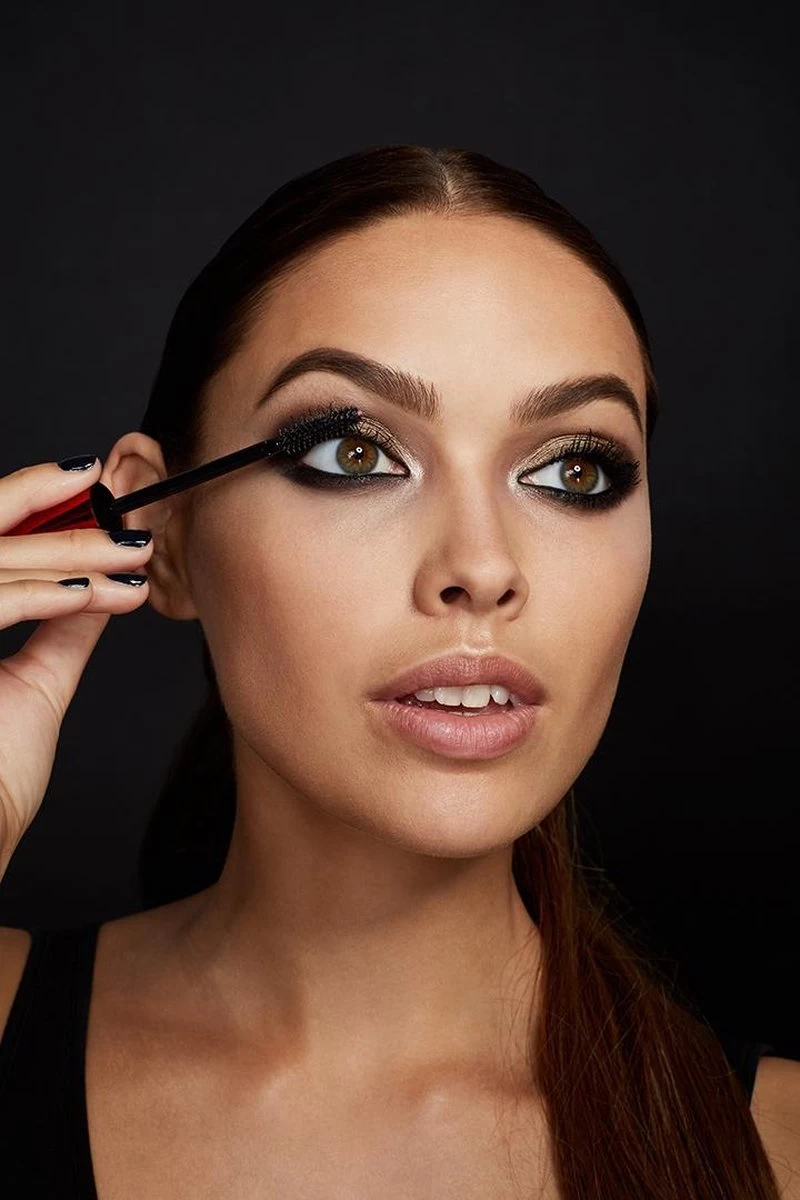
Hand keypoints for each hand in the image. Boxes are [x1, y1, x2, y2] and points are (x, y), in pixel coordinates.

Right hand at [0, 455, 152, 875]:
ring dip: (71, 552)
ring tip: (130, 555)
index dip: (29, 499)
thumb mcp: (35, 683)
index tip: (88, 484)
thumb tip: (98, 583)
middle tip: (113, 496)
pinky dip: (53, 593)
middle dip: (49, 502)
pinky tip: (97, 592)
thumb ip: (61, 627)